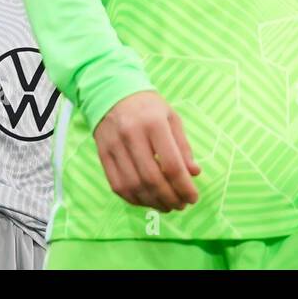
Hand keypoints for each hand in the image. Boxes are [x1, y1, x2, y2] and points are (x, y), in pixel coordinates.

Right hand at [93, 91, 200, 211]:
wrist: (112, 92)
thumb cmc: (148, 107)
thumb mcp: (172, 118)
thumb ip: (183, 146)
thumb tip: (194, 173)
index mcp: (154, 123)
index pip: (171, 164)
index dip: (184, 186)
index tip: (193, 198)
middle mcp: (132, 135)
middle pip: (152, 178)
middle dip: (169, 198)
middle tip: (181, 205)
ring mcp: (115, 146)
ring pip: (134, 186)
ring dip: (153, 202)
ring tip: (167, 206)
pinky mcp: (103, 155)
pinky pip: (118, 186)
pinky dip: (134, 199)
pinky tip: (147, 201)